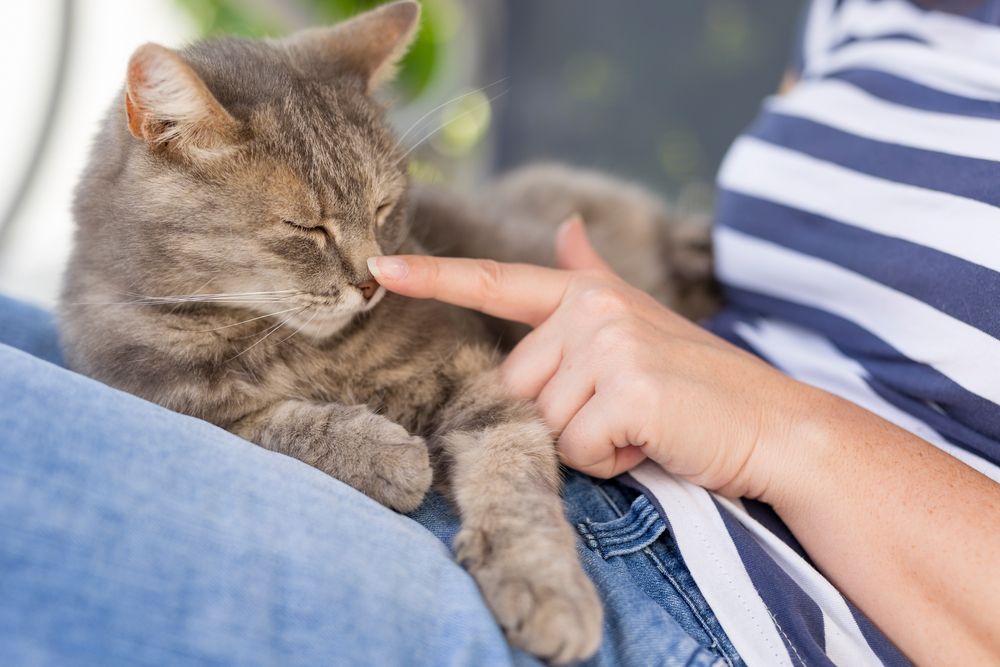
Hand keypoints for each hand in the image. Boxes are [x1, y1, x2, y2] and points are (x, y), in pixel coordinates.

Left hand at [368, 218, 804, 497]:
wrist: (776, 426)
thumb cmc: (701, 385)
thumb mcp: (641, 323)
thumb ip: (591, 278)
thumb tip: (565, 226)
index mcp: (587, 295)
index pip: (498, 282)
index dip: (435, 277)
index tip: (379, 268)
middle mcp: (593, 309)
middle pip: (519, 388)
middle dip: (563, 419)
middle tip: (626, 414)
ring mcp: (610, 344)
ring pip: (545, 424)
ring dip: (590, 445)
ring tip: (645, 426)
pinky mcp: (628, 388)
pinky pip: (579, 449)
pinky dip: (613, 461)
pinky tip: (655, 441)